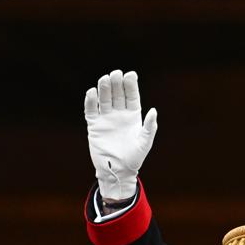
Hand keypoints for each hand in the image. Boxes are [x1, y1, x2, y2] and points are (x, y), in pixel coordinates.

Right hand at [84, 69, 157, 200]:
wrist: (118, 170)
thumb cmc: (135, 158)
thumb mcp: (145, 143)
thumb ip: (149, 127)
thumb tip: (153, 111)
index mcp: (133, 116)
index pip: (132, 97)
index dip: (131, 85)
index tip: (131, 74)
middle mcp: (119, 114)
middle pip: (118, 95)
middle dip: (117, 83)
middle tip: (116, 73)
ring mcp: (106, 118)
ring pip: (104, 99)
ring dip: (104, 89)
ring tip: (105, 79)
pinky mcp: (94, 125)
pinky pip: (91, 110)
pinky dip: (91, 101)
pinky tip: (92, 92)